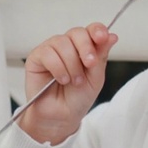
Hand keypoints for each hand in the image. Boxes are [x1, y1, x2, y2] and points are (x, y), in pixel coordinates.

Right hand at [19, 23, 116, 145]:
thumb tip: (112, 36)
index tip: (102, 37)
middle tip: (89, 64)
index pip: (90, 30)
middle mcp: (67, 46)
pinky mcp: (36, 57)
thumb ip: (101, 56)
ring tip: (74, 81)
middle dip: (86, 48)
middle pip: (76, 32)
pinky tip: (61, 79)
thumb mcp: (95, 78)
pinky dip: (58, 68)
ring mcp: (51, 50)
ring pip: (62, 42)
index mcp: (83, 48)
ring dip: (72, 64)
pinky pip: (48, 53)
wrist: (61, 116)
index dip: (97, 30)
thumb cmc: (77, 98)